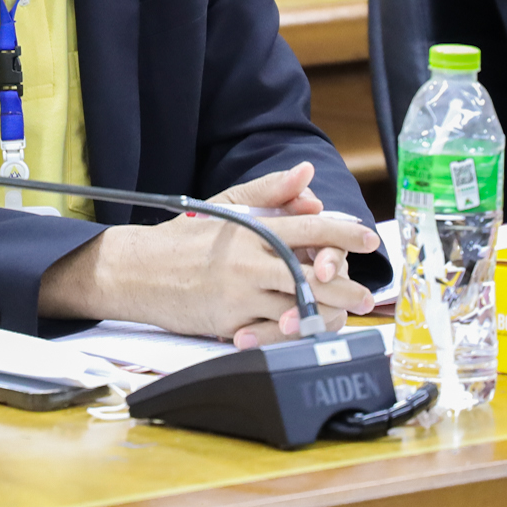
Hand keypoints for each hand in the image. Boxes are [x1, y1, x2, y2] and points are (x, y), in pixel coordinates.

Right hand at [39, 162, 379, 343]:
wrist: (137, 272)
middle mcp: (249, 262)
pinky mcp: (229, 321)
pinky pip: (270, 331)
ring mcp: (240, 294)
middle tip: (364, 296)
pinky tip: (306, 333)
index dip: (344, 233)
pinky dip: (290, 333)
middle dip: (344, 286)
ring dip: (324, 314)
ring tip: (342, 316)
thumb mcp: (225, 205)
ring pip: (296, 307)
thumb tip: (307, 174)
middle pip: (310, 274)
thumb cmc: (185, 237)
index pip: (309, 228)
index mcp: (251, 229)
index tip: (369, 239)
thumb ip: (269, 190)